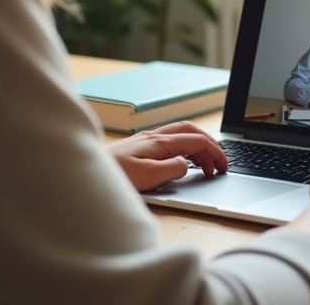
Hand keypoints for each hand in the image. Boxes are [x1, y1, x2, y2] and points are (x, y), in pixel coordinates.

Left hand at [107, 121, 227, 190]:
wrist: (86, 174)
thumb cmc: (115, 176)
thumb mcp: (150, 177)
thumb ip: (173, 168)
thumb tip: (186, 165)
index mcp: (160, 142)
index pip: (197, 140)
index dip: (215, 152)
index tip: (224, 166)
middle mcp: (155, 137)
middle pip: (192, 132)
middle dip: (210, 145)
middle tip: (220, 164)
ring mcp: (147, 141)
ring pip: (181, 136)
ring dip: (198, 149)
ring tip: (206, 168)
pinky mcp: (140, 148)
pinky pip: (171, 143)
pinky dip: (185, 151)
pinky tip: (184, 163)